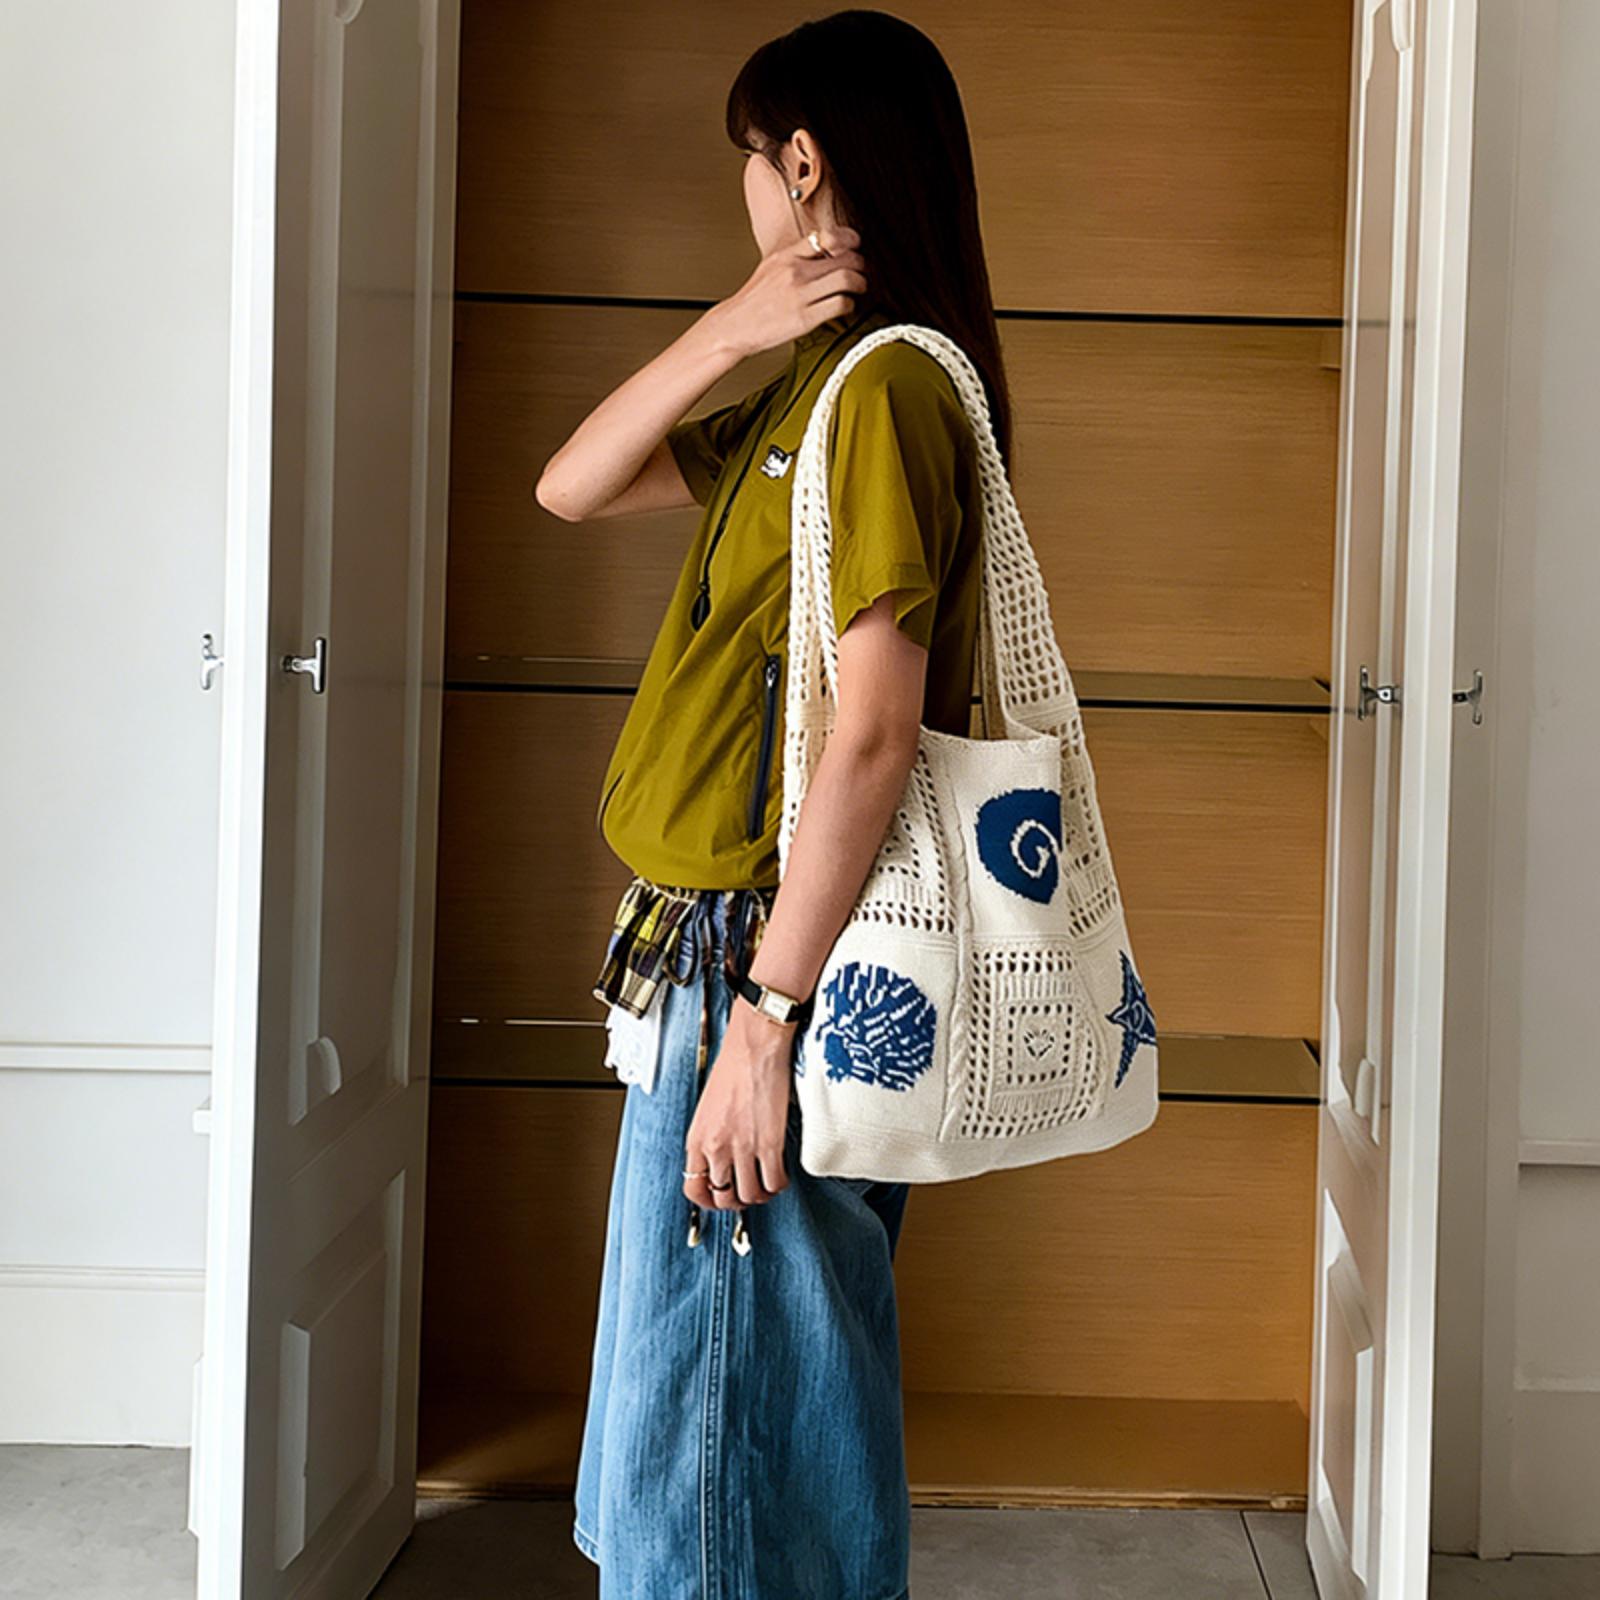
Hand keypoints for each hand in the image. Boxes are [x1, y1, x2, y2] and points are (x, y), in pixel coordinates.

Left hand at [683, 1001, 795, 1207]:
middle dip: (737, 1200)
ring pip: (750, 1195)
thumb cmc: (734, 1064)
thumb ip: (711, 1135)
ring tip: (766, 1184)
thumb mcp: (709, 1106)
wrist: (756, 1045)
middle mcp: (716, 1148)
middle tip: (748, 1191)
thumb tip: (721, 1157)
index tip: (719, 1199)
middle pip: (724, 1197)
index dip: (707, 1201)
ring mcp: (743, 1148)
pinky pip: (774, 1182)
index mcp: (697, 1138)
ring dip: (760, 1195)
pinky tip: (781, 1174)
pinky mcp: (770, 1144)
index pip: (693, 1187)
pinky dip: (779, 1185)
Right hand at [708, 226, 868, 361]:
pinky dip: (849, 305)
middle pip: (844, 258)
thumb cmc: (754, 301)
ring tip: (858, 289)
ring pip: (847, 279)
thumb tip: (824, 251)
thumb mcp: (770, 267)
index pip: (827, 235)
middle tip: (861, 273)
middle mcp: (794, 271)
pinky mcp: (805, 318)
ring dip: (860, 284)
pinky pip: (840, 304)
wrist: (734, 326)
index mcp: (786, 255)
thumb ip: (796, 257)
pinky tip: (845, 307)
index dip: (849, 240)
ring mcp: (800, 295)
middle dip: (860, 265)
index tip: (854, 248)